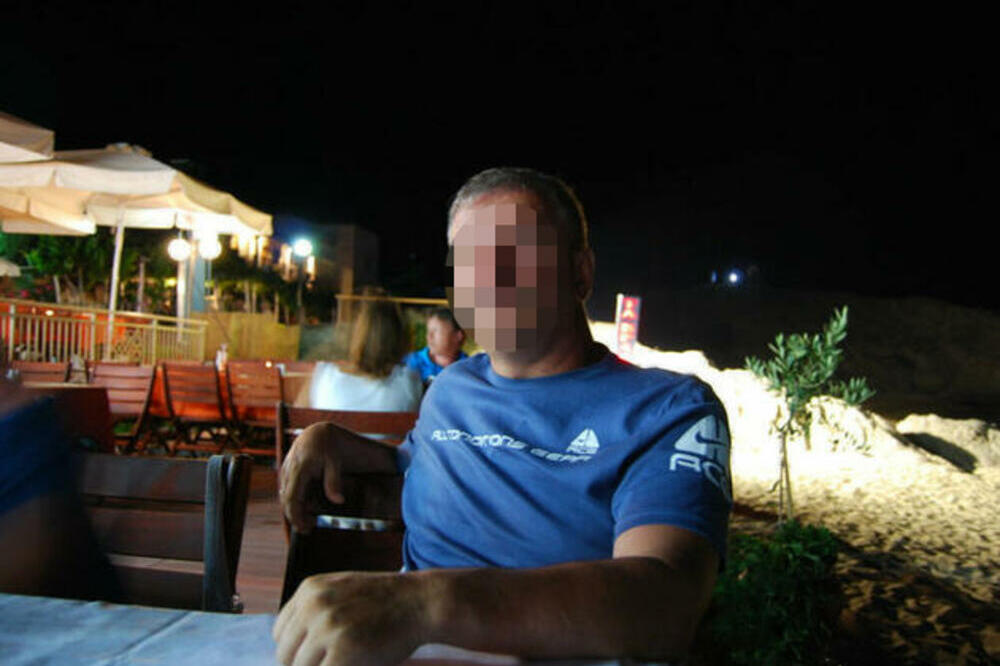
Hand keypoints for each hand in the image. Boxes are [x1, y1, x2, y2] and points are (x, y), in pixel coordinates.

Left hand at [273, 572, 426, 665]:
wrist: (421, 602)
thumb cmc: (385, 601)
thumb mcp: (343, 590)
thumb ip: (316, 609)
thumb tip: (290, 645)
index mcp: (310, 590)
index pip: (280, 632)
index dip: (295, 649)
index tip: (312, 657)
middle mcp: (313, 607)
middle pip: (285, 655)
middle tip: (330, 663)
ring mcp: (327, 629)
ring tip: (346, 661)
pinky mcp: (342, 652)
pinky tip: (354, 665)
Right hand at [280, 423, 346, 533]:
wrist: (317, 433)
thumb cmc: (327, 447)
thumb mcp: (335, 462)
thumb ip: (334, 481)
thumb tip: (338, 501)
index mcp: (299, 469)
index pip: (291, 499)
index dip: (295, 516)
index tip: (303, 528)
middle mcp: (288, 471)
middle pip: (286, 501)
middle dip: (295, 517)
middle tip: (308, 528)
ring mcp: (285, 471)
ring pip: (284, 496)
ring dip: (294, 510)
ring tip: (309, 521)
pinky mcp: (286, 472)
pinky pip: (286, 490)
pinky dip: (293, 501)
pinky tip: (305, 508)